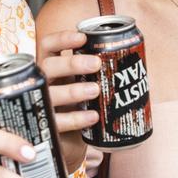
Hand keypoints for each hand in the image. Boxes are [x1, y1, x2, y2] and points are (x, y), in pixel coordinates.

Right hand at [36, 29, 101, 170]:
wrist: (68, 140)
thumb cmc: (77, 104)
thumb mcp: (82, 84)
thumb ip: (97, 74)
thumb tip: (135, 65)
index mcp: (51, 67)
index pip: (48, 46)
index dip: (62, 39)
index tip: (82, 38)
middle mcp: (43, 83)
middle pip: (47, 67)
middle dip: (71, 63)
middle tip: (96, 63)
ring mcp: (42, 105)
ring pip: (50, 94)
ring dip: (73, 90)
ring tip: (95, 90)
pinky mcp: (47, 127)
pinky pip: (58, 122)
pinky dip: (76, 119)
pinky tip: (93, 116)